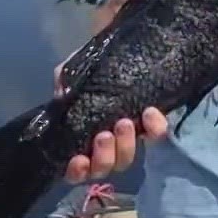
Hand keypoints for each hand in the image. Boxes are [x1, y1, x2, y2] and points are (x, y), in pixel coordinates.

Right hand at [57, 0, 167, 183]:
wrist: (127, 46)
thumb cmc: (95, 63)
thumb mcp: (76, 67)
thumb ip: (65, 78)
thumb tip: (62, 93)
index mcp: (83, 134)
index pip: (78, 167)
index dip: (77, 171)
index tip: (79, 159)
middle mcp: (106, 142)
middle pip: (105, 167)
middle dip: (104, 156)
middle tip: (106, 132)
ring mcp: (130, 135)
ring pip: (127, 159)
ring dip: (125, 146)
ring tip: (125, 122)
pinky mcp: (152, 124)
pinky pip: (156, 136)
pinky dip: (154, 129)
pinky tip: (151, 113)